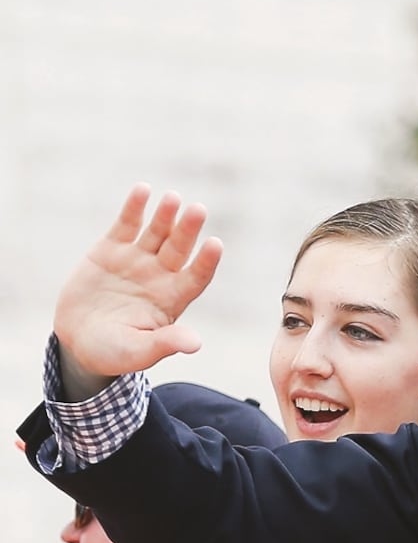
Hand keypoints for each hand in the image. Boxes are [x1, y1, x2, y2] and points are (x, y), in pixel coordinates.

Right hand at [53, 183, 222, 399]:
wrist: (77, 341)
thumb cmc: (114, 352)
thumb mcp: (137, 352)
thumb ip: (164, 343)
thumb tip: (195, 344)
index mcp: (172, 298)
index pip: (197, 276)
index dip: (206, 261)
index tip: (215, 244)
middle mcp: (160, 275)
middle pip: (179, 248)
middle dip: (188, 230)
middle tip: (198, 210)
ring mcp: (137, 260)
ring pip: (157, 232)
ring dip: (166, 215)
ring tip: (173, 198)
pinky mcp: (111, 250)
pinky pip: (127, 225)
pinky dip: (135, 208)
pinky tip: (143, 190)